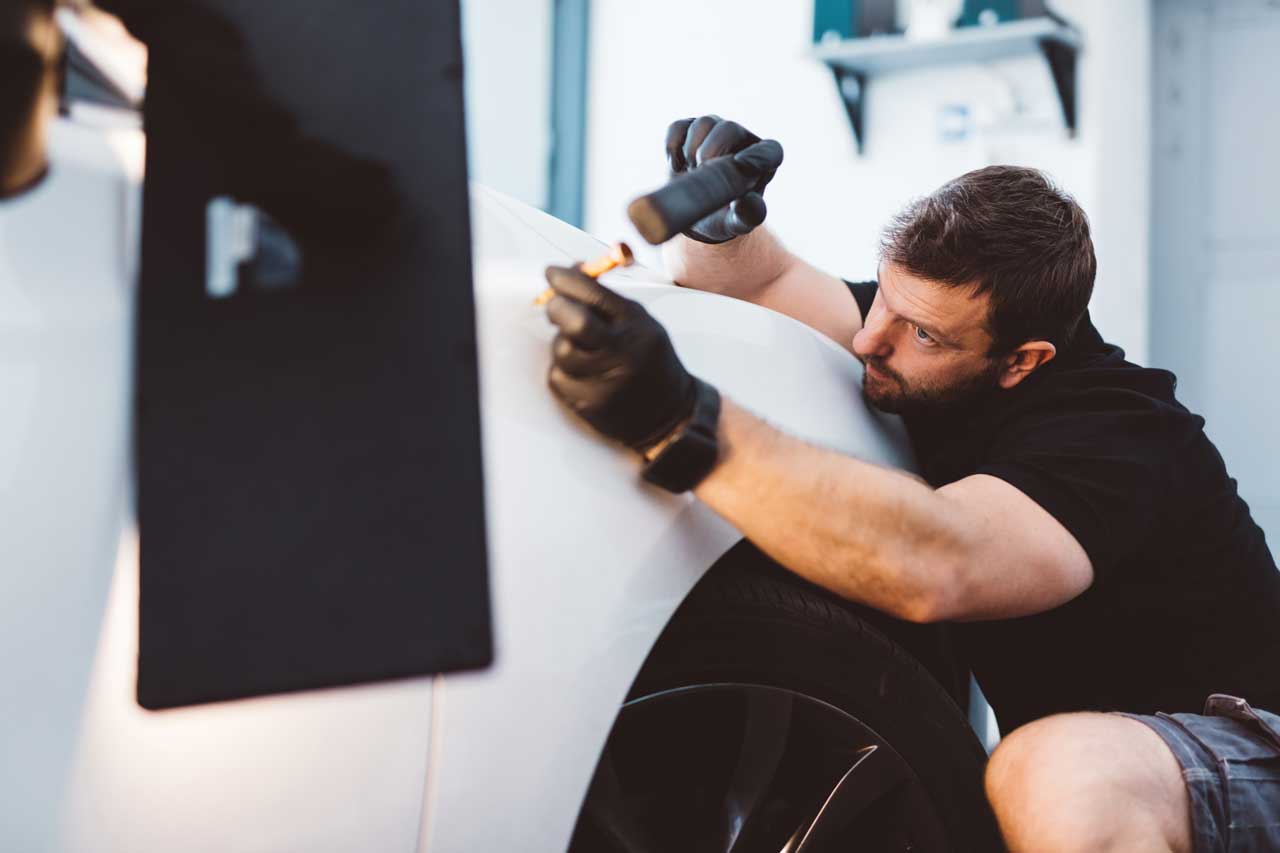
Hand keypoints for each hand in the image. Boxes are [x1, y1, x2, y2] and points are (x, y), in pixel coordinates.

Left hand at [544, 265, 697, 451]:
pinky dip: (563, 370)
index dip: (566, 279)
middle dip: (556, 307)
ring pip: (561, 350)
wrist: (669, 412)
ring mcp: (605, 380)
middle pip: (574, 322)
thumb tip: (569, 272)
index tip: (552, 273)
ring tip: (581, 348)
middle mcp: (622, 351)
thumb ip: (607, 300)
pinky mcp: (590, 403)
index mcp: (636, 324)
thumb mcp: (640, 321)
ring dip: (562, 343)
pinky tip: (583, 373)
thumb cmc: (648, 359)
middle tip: (554, 305)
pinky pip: (558, 377)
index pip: (594, 293)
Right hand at [665, 116, 782, 243]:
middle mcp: (742, 140)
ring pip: (704, 123)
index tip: (737, 167)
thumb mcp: (735, 224)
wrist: (692, 213)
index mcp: (763, 163)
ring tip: (691, 174)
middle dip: (710, 152)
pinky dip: (672, 147)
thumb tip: (751, 200)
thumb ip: (748, 215)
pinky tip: (678, 166)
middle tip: (701, 174)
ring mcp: (715, 130)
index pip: (770, 152)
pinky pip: (679, 127)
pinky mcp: (689, 128)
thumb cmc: (721, 218)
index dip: (757, 157)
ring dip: (691, 150)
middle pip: (729, 128)